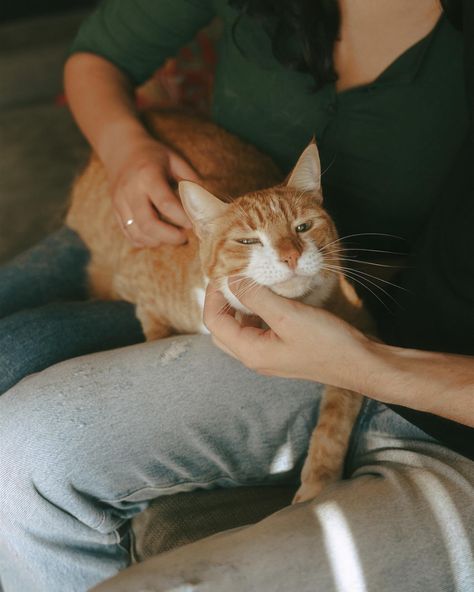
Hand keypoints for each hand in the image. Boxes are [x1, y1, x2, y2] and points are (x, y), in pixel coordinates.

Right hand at [110, 137, 199, 246]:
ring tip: (172, 237)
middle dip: (169, 236)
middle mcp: (131, 190)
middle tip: (184, 238)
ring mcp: (120, 201)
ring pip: (137, 233)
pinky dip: (144, 241)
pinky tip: (157, 238)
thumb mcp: (174, 160)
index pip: (165, 203)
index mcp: (147, 175)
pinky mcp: (115, 210)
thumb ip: (190, 180)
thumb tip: (208, 202)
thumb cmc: (154, 155)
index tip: (193, 223)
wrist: (121, 148)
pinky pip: (128, 234)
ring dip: (157, 241)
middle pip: (148, 224)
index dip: (181, 217)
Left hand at [203, 280, 370, 390]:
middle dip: (221, 302)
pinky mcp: (281, 350)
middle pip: (222, 328)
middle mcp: (254, 357)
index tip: (225, 272)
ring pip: (239, 329)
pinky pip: (257, 330)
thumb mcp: (287, 315)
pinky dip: (255, 312)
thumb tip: (232, 281)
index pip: (214, 322)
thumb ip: (255, 297)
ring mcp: (268, 355)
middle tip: (232, 278)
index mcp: (249, 352)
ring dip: (238, 306)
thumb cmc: (326, 341)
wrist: (360, 363)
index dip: (213, 295)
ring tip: (248, 284)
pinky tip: (267, 297)